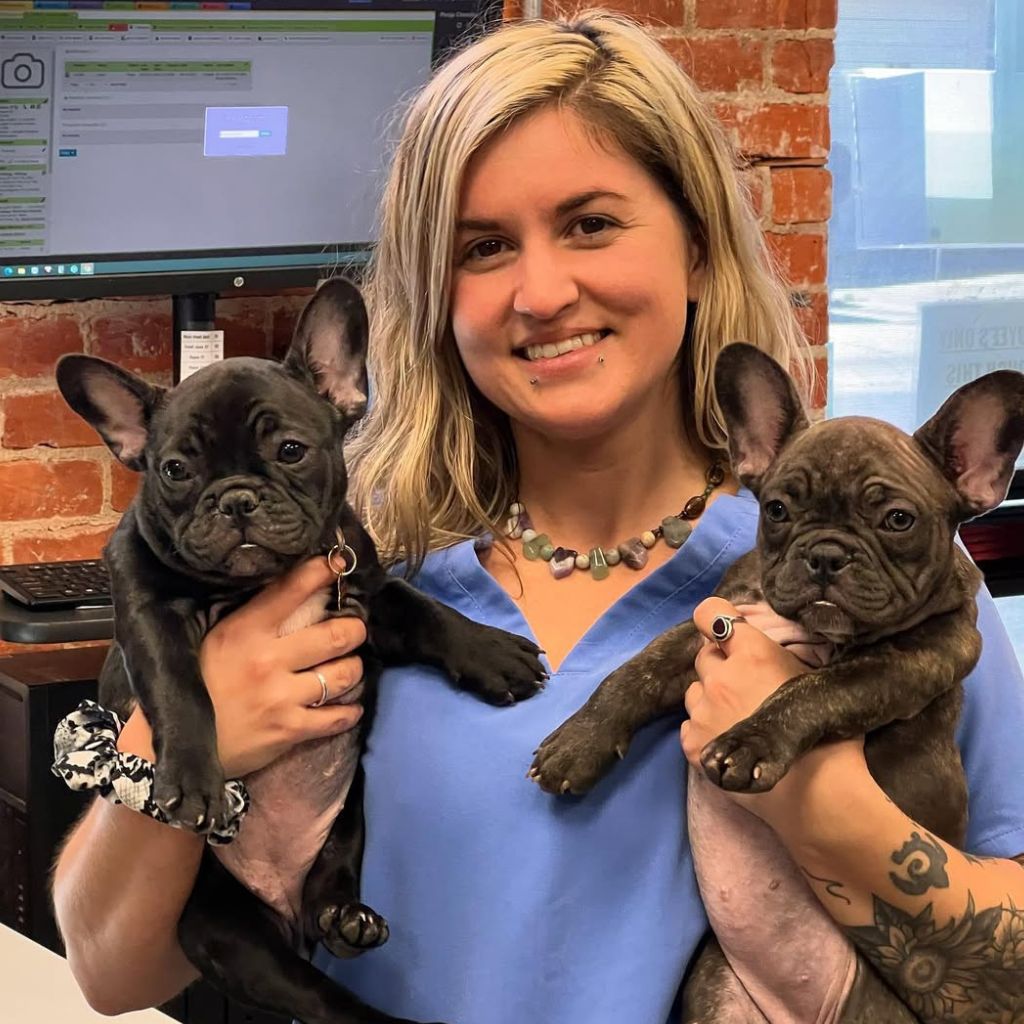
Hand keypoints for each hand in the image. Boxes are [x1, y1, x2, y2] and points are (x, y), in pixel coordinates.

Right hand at [118, 558, 365, 777]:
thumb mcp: (213, 640)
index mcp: (245, 630)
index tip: (339, 564)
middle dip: (354, 629)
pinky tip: (349, 708)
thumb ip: (249, 618)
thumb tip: (288, 591)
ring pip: (343, 675)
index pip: (292, 590)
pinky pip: (335, 718)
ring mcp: (281, 696)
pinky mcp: (288, 729)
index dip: (322, 572)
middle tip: (355, 629)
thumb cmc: (194, 685)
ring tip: (350, 665)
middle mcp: (268, 659)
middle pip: (335, 635)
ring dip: (353, 668)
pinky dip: (348, 712)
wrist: (173, 747)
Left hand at [680, 596, 863, 819]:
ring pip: (694, 691)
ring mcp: (703, 711)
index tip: (723, 631)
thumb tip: (758, 648)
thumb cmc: (825, 732)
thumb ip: (776, 657)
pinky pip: (689, 724)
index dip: (713, 619)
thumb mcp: (811, 678)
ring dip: (710, 698)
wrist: (816, 792)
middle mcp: (721, 677)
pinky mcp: (694, 744)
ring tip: (738, 719)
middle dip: (720, 665)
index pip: (710, 613)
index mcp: (753, 654)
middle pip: (704, 656)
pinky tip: (730, 743)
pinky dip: (704, 730)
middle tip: (743, 686)